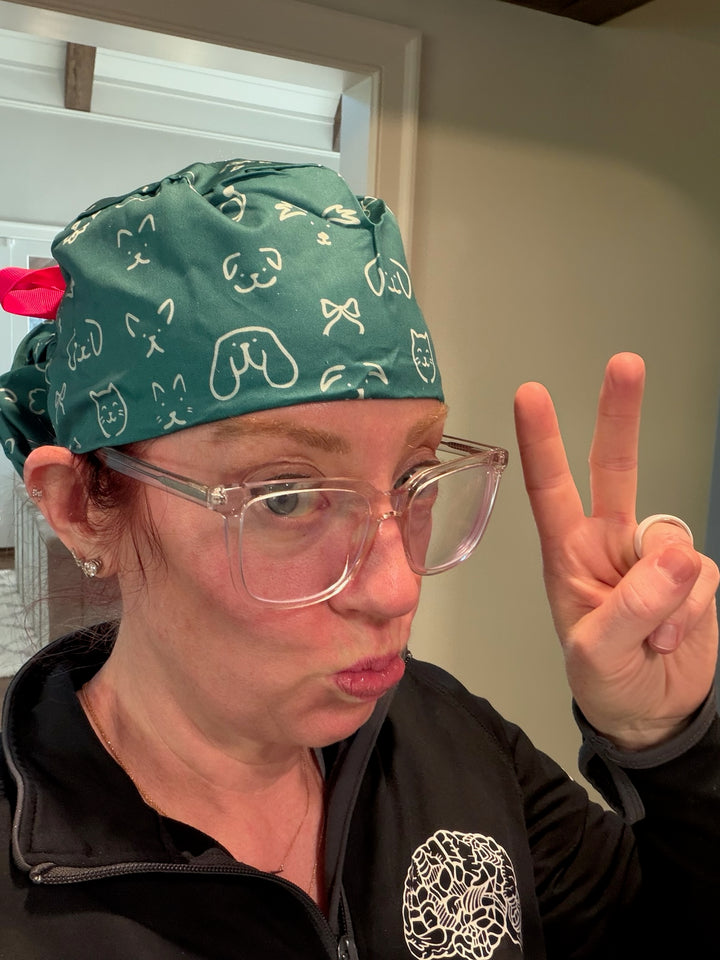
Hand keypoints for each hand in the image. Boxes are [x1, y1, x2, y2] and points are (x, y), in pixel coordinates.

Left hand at [514, 353, 718, 749]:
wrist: (651, 714)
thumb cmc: (604, 681)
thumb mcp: (598, 654)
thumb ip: (632, 607)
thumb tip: (677, 556)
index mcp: (567, 553)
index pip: (550, 488)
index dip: (541, 441)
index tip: (530, 394)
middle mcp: (609, 542)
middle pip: (616, 467)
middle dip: (619, 416)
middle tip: (624, 365)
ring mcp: (654, 556)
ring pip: (670, 538)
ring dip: (665, 594)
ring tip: (649, 636)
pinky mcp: (695, 576)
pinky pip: (702, 577)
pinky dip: (689, 612)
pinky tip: (671, 637)